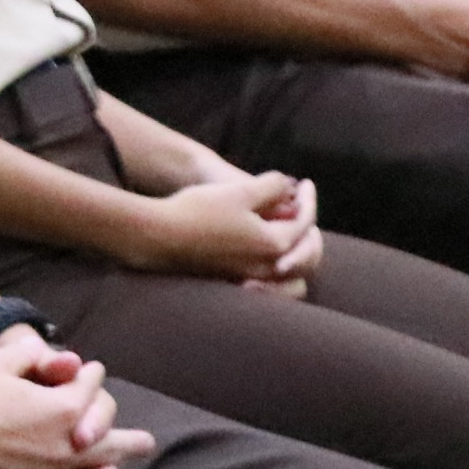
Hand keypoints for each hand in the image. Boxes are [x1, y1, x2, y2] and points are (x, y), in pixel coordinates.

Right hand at [131, 171, 320, 291]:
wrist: (158, 237)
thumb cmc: (198, 211)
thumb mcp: (240, 190)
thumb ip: (274, 186)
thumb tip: (290, 186)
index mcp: (274, 244)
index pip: (306, 222)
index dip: (310, 199)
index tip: (307, 183)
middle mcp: (267, 267)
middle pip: (308, 253)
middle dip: (308, 229)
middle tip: (301, 209)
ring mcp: (250, 279)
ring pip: (293, 276)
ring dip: (298, 253)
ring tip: (289, 233)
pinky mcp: (234, 283)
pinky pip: (272, 285)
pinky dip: (278, 270)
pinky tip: (266, 252)